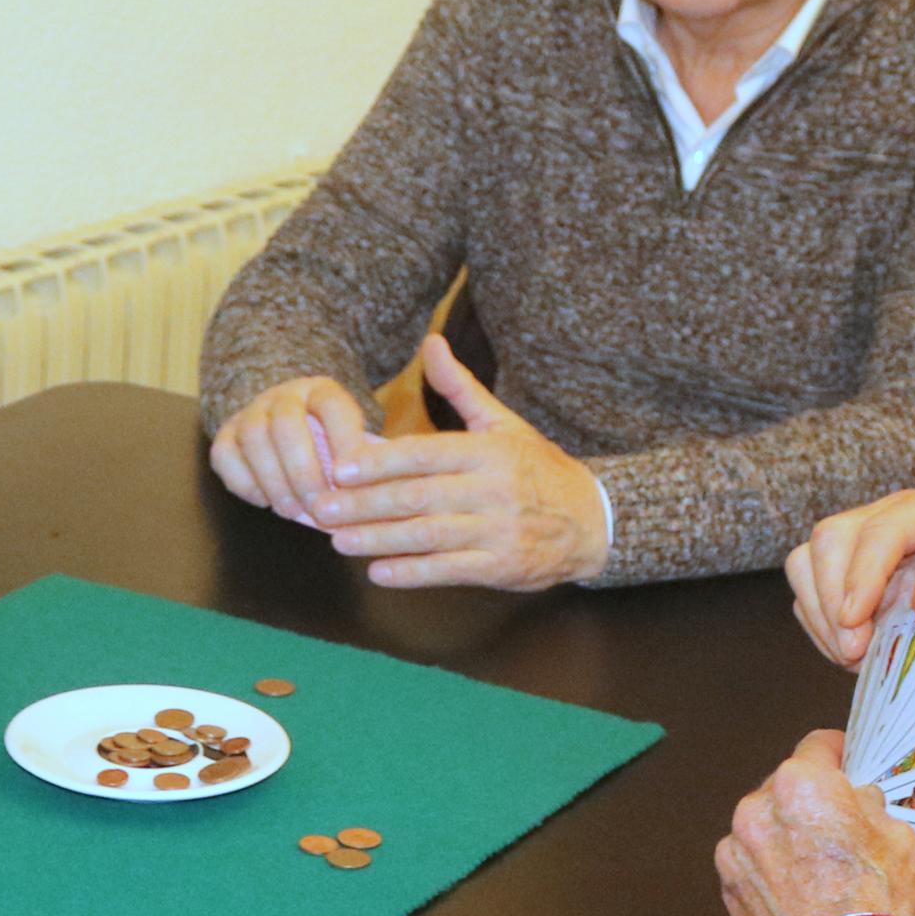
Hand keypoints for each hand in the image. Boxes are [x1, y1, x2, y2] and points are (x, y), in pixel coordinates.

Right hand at [206, 375, 378, 529]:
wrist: (286, 421)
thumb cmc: (327, 442)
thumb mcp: (350, 441)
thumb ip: (359, 463)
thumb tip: (366, 498)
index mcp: (321, 391)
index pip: (333, 407)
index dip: (343, 442)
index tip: (349, 479)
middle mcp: (283, 395)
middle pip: (286, 425)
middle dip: (302, 472)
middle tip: (317, 506)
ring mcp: (251, 412)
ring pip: (253, 438)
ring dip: (274, 481)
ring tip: (292, 511)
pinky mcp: (226, 433)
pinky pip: (224, 454)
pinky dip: (244, 482)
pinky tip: (265, 502)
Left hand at [306, 335, 609, 591]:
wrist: (593, 521)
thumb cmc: (538, 469)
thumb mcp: (504, 424)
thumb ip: (461, 388)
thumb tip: (430, 342)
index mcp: (489, 451)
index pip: (424, 455)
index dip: (379, 464)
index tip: (338, 470)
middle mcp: (493, 490)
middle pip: (417, 498)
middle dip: (364, 505)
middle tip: (321, 510)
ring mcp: (498, 531)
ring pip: (428, 536)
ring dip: (379, 540)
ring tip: (339, 541)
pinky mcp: (502, 567)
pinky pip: (449, 570)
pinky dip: (412, 573)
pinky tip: (378, 572)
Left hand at [715, 731, 914, 915]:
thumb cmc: (875, 906)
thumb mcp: (899, 840)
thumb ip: (871, 809)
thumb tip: (858, 803)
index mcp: (803, 784)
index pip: (817, 747)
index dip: (837, 752)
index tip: (844, 758)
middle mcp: (759, 807)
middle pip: (786, 788)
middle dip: (811, 801)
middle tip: (839, 822)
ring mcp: (737, 847)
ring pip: (765, 825)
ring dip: (787, 835)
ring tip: (820, 865)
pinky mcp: (728, 884)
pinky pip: (752, 861)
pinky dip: (771, 867)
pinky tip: (800, 889)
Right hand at [783, 472, 914, 683]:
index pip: (886, 528)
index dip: (862, 574)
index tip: (854, 624)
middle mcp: (904, 512)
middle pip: (834, 537)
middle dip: (833, 597)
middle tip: (854, 651)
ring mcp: (875, 541)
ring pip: (810, 560)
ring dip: (822, 613)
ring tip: (855, 654)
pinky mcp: (858, 572)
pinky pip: (813, 592)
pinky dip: (822, 626)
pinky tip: (854, 650)